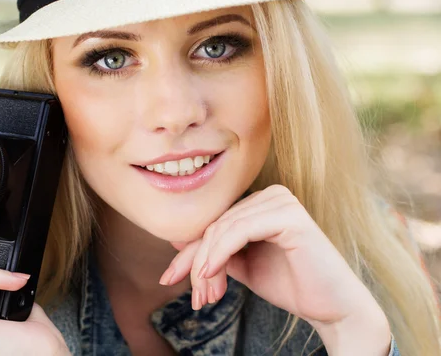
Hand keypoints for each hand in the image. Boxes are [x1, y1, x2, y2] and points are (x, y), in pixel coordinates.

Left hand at [160, 185, 390, 354]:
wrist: (333, 309)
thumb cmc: (292, 285)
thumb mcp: (242, 266)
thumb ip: (215, 251)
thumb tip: (176, 241)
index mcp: (262, 203)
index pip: (214, 223)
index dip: (189, 252)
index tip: (171, 279)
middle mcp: (271, 195)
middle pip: (215, 226)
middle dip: (197, 264)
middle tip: (195, 298)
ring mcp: (281, 201)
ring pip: (222, 230)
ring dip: (206, 266)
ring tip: (204, 296)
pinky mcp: (289, 215)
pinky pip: (238, 231)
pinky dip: (218, 254)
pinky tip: (208, 275)